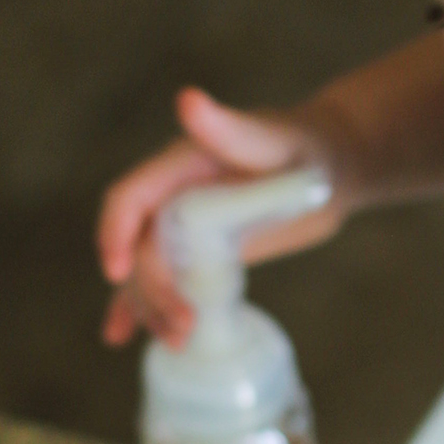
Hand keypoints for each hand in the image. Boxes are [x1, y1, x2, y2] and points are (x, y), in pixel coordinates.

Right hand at [96, 88, 348, 348]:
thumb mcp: (273, 142)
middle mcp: (171, 197)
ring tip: (179, 343)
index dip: (116, 234)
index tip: (117, 272)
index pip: (130, 199)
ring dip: (152, 310)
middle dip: (154, 291)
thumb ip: (230, 129)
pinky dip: (141, 309)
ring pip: (149, 274)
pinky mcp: (199, 255)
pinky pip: (163, 282)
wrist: (327, 172)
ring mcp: (183, 230)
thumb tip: (189, 101)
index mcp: (178, 166)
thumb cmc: (304, 149)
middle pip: (141, 250)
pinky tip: (121, 336)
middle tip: (184, 327)